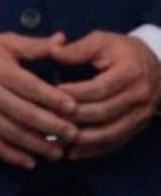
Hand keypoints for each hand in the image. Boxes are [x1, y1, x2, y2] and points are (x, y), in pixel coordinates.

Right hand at [0, 32, 77, 168]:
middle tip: (73, 134)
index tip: (73, 107)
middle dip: (49, 126)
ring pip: (8, 132)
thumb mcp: (5, 42)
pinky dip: (10, 155)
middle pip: (21, 113)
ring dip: (35, 145)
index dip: (51, 98)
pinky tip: (30, 162)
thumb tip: (63, 41)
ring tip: (58, 152)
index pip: (27, 85)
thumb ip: (35, 45)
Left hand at [51, 31, 160, 159]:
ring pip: (109, 133)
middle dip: (73, 117)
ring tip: (55, 139)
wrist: (156, 65)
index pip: (99, 88)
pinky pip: (116, 143)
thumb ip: (76, 49)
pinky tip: (72, 153)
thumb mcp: (101, 41)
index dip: (74, 93)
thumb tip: (52, 51)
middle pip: (102, 113)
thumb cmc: (121, 51)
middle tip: (46, 118)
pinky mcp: (138, 127)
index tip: (51, 93)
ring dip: (81, 139)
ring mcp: (141, 115)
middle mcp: (139, 96)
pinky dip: (94, 150)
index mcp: (130, 73)